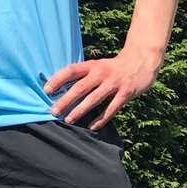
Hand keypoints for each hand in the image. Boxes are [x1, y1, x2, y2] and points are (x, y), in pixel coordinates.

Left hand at [43, 46, 162, 129]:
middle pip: (80, 87)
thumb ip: (83, 74)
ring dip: (80, 110)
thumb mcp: (97, 65)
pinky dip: (101, 119)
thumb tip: (61, 86)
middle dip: (66, 100)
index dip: (58, 79)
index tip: (46, 89)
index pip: (71, 70)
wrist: (141, 61)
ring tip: (68, 119)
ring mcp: (114, 84)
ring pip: (94, 99)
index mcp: (92, 65)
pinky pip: (111, 109)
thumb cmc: (113, 67)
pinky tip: (91, 126)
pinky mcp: (126, 94)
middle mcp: (101, 73)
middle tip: (53, 110)